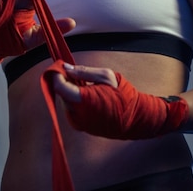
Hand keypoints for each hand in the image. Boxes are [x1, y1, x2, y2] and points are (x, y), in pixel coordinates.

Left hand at [49, 62, 187, 139]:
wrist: (136, 118)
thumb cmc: (123, 94)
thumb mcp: (105, 76)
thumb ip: (83, 71)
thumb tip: (66, 67)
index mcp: (83, 101)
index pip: (59, 86)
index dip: (57, 74)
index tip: (61, 66)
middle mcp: (77, 114)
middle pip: (60, 93)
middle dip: (64, 81)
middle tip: (73, 72)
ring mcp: (78, 122)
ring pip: (65, 101)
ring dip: (69, 90)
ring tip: (84, 84)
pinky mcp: (81, 126)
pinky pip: (71, 109)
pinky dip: (74, 99)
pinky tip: (87, 95)